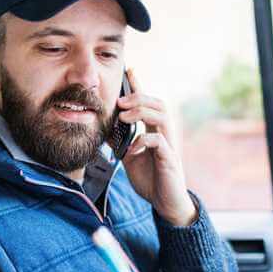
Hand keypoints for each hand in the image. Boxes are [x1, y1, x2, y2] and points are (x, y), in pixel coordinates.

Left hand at [117, 69, 197, 225]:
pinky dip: (143, 141)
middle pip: (158, 103)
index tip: (129, 70)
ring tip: (124, 117)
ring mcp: (168, 144)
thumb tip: (103, 128)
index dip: (139, 85)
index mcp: (154, 130)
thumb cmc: (150, 178)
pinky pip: (159, 141)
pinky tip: (132, 149)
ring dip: (142, 112)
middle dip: (139, 97)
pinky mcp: (169, 158)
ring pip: (162, 116)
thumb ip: (120, 141)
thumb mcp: (129, 156)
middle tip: (120, 102)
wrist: (165, 201)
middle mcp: (164, 133)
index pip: (148, 103)